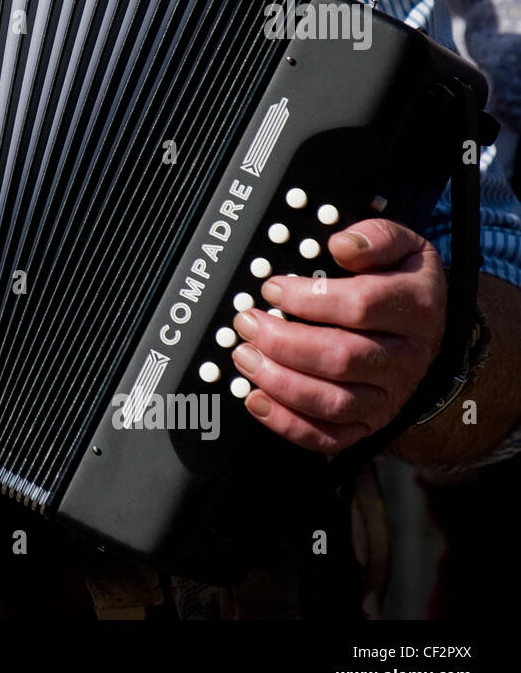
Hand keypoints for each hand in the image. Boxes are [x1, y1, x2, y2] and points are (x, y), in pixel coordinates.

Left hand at [229, 218, 446, 453]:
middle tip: (247, 323)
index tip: (272, 288)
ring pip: (332, 401)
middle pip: (341, 357)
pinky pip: (328, 436)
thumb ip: (375, 237)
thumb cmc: (399, 284)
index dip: (309, 297)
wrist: (428, 330)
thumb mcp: (401, 246)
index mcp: (416, 308)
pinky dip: (287, 423)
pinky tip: (256, 399)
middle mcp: (406, 357)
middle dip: (283, 341)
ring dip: (279, 381)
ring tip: (244, 356)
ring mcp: (388, 395)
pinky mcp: (369, 423)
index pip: (360, 306)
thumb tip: (342, 245)